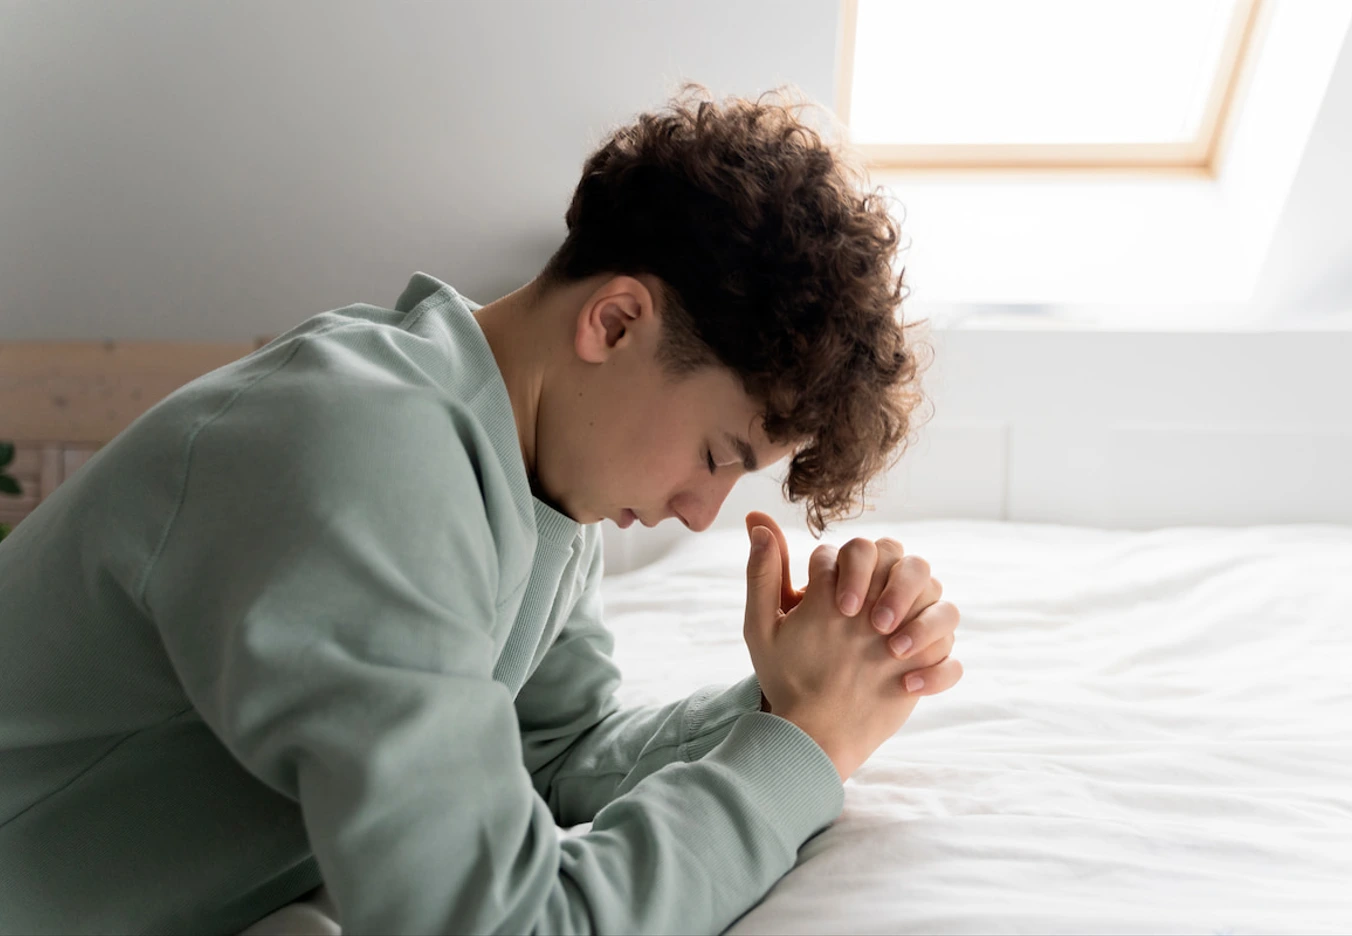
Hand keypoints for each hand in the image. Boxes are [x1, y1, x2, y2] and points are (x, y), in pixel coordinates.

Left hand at [745, 511, 961, 705]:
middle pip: (914, 564)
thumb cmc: (785, 671)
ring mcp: (912, 633)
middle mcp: (886, 600)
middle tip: (875, 625)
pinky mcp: (927, 667)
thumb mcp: (765, 624)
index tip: (840, 608)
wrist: (810, 727)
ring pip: (945, 605)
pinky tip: (906, 686)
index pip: (865, 549)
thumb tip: (756, 519)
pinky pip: (953, 660)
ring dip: (926, 624)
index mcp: (850, 583)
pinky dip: (938, 671)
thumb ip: (763, 572)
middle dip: (899, 588)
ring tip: (892, 653)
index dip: (856, 571)